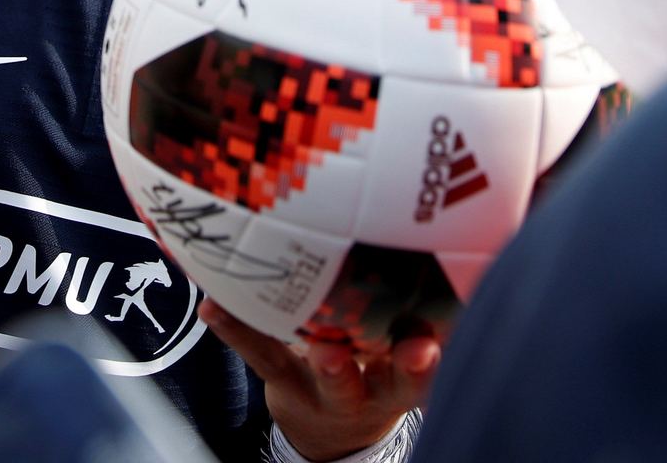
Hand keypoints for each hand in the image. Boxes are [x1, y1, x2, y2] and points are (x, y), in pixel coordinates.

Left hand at [199, 299, 441, 460]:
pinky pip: (258, 354)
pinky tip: (215, 305)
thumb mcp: (408, 351)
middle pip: (384, 384)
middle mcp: (368, 391)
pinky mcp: (280, 376)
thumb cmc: (379, 367)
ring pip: (317, 372)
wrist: (331, 428)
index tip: (431, 345)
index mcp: (405, 380)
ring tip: (312, 341)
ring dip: (311, 352)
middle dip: (391, 365)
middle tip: (389, 349)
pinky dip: (236, 326)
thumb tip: (451, 238)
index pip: (426, 374)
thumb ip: (429, 311)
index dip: (429, 363)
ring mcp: (321, 388)